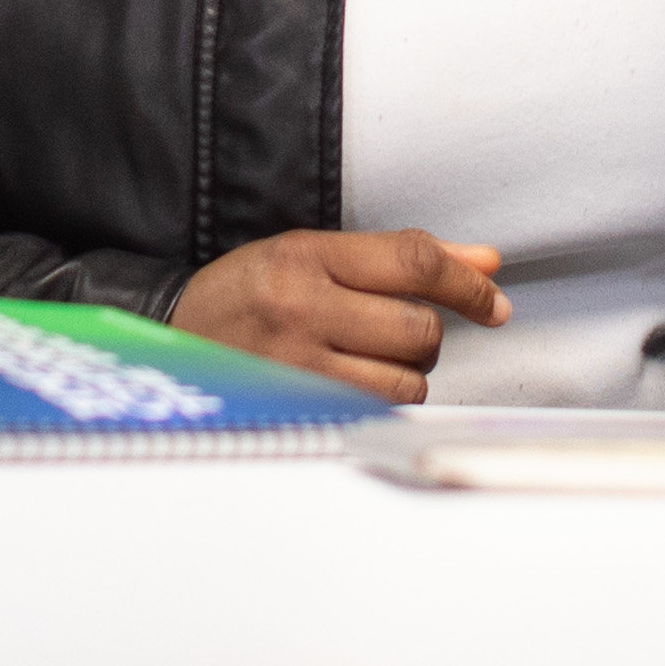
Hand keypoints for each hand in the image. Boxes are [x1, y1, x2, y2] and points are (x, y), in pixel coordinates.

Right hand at [172, 226, 504, 401]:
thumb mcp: (316, 255)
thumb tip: (486, 263)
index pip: (414, 261)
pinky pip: (380, 410)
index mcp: (306, 256)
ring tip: (364, 356)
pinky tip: (352, 382)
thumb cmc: (248, 295)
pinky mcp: (300, 409)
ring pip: (408, 378)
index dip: (467, 284)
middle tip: (391, 329)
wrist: (172, 341)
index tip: (493, 301)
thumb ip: (402, 258)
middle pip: (420, 327)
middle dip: (424, 332)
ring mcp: (298, 365)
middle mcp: (302, 307)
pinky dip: (383, 399)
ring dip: (405, 371)